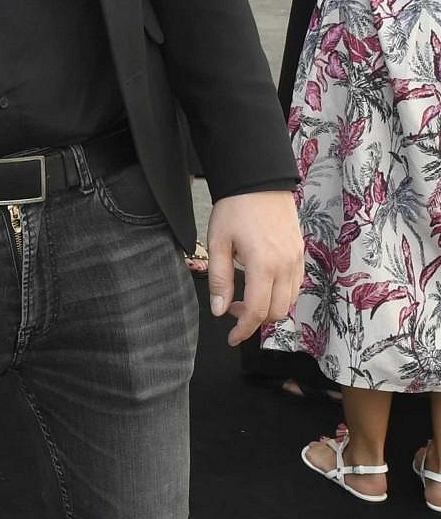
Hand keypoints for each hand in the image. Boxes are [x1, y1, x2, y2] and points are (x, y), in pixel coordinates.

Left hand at [204, 192, 303, 346]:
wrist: (259, 181)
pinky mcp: (300, 253)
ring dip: (269, 308)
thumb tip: (219, 310)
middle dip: (254, 320)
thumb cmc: (235, 209)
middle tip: (232, 311)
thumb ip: (220, 279)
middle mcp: (286, 266)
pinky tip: (262, 286)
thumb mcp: (218, 243)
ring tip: (245, 298)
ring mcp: (296, 259)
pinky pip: (296, 285)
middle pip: (276, 311)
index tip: (231, 338)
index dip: (243, 330)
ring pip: (290, 301)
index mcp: (263, 265)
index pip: (256, 311)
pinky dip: (281, 295)